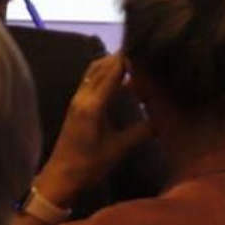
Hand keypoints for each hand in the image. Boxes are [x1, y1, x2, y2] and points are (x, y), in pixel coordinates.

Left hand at [35, 55, 153, 204]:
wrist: (61, 176)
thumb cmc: (89, 165)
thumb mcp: (118, 148)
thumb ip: (141, 132)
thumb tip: (163, 120)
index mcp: (93, 105)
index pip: (112, 72)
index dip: (127, 58)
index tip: (144, 48)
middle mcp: (83, 96)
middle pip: (101, 66)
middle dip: (120, 57)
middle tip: (143, 51)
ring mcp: (77, 99)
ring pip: (94, 71)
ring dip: (111, 64)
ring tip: (134, 62)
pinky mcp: (76, 105)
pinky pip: (91, 81)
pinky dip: (105, 74)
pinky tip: (122, 81)